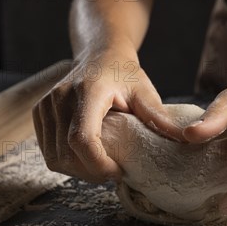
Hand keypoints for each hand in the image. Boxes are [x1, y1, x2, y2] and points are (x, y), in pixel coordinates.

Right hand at [33, 45, 183, 182]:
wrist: (99, 53)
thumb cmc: (124, 73)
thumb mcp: (145, 91)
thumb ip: (159, 117)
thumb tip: (187, 139)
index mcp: (87, 91)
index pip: (81, 139)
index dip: (97, 164)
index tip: (118, 171)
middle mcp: (59, 97)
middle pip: (67, 154)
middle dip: (91, 173)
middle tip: (114, 171)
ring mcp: (45, 106)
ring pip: (54, 157)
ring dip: (78, 171)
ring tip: (101, 165)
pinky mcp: (39, 113)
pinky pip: (48, 152)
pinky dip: (67, 163)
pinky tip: (86, 158)